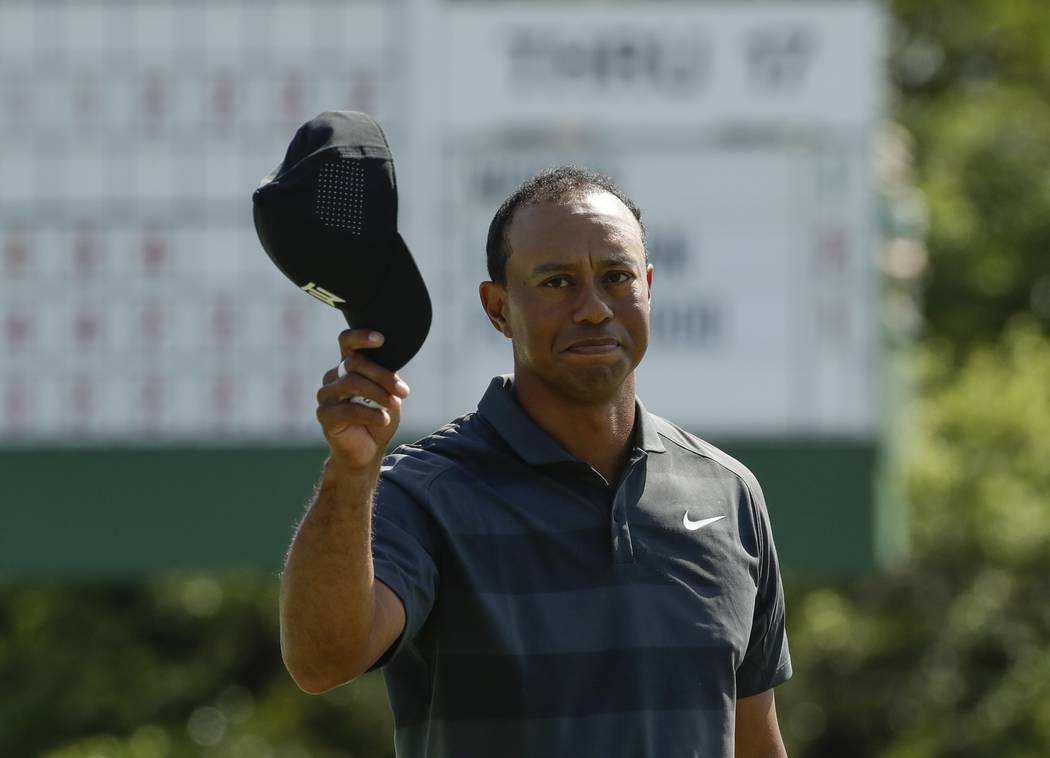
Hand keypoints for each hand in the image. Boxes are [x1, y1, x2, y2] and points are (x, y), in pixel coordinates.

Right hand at [315, 330, 410, 471]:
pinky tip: (384, 419)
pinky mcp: (324, 415)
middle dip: (383, 376)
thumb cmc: (379, 418)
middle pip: (355, 363)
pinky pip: (349, 409)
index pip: (347, 342)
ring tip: (394, 406)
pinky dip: (372, 414)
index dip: (361, 336)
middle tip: (403, 392)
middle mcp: (332, 377)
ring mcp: (325, 396)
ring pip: (352, 382)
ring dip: (379, 394)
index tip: (381, 339)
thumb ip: (385, 375)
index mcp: (347, 367)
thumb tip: (392, 360)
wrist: (368, 450)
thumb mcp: (388, 393)